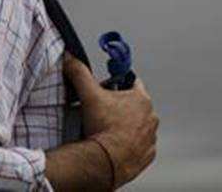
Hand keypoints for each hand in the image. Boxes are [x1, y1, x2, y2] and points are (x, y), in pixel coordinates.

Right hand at [63, 54, 158, 186]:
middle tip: (103, 112)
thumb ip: (80, 73)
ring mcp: (150, 137)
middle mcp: (151, 117)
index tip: (108, 89)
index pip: (132, 82)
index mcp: (141, 99)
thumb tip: (71, 59)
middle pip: (135, 105)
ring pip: (138, 126)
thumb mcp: (89, 94)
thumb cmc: (103, 128)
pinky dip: (129, 145)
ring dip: (126, 127)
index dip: (118, 84)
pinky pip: (139, 146)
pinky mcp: (147, 154)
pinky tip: (115, 146)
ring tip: (108, 131)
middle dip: (120, 107)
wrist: (107, 161)